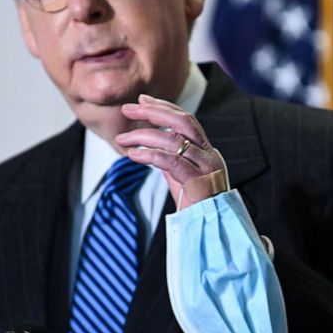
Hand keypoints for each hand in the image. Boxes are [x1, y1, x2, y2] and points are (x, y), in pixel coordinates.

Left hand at [115, 94, 226, 208]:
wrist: (211, 232)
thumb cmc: (195, 208)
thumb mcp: (180, 177)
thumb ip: (170, 159)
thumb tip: (150, 143)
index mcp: (206, 151)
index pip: (186, 120)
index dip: (163, 107)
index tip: (141, 100)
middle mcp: (209, 155)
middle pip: (183, 121)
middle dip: (154, 111)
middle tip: (128, 109)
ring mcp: (207, 168)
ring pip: (174, 140)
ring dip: (143, 136)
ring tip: (121, 139)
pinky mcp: (199, 183)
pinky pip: (171, 162)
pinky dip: (149, 155)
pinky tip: (133, 155)